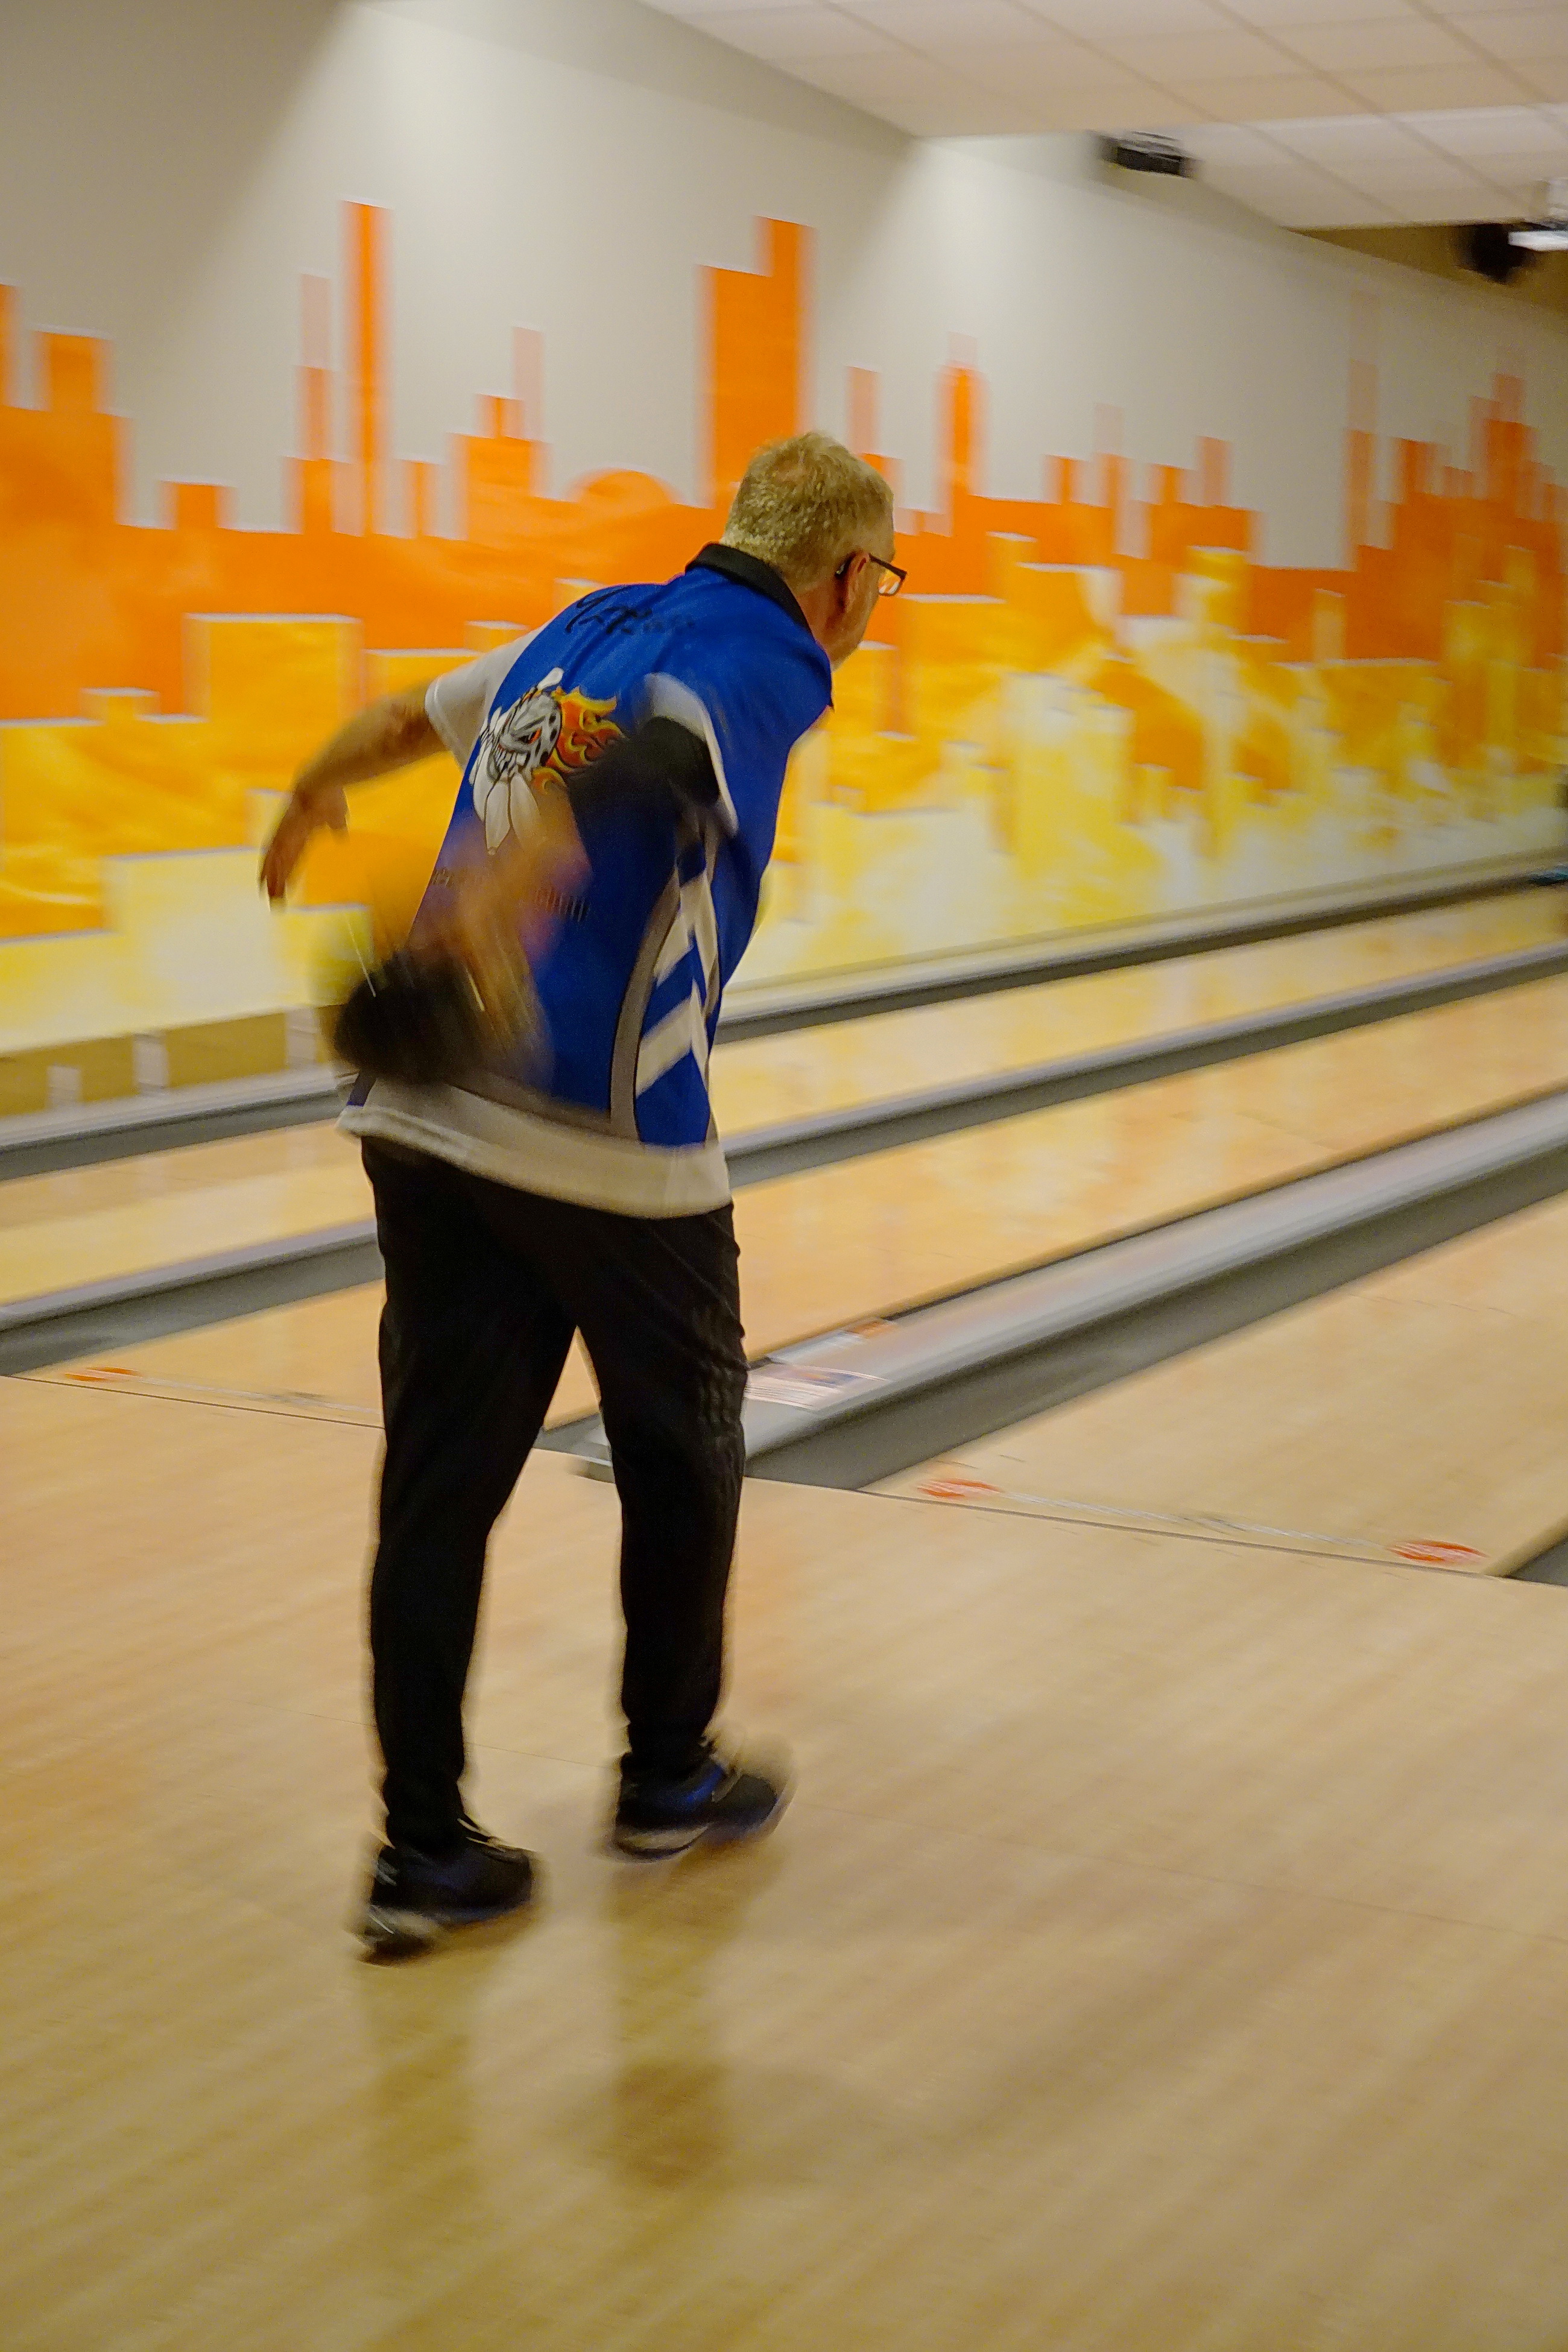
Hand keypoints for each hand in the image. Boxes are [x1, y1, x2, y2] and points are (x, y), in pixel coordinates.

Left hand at [260, 778, 347, 902]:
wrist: (322, 780)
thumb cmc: (330, 793)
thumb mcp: (337, 815)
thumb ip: (336, 825)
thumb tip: (340, 835)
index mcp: (302, 832)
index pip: (294, 857)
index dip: (289, 872)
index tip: (286, 887)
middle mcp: (289, 834)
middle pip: (281, 862)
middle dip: (277, 882)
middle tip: (274, 902)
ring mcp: (284, 832)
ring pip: (276, 862)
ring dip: (273, 880)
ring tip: (271, 898)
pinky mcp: (283, 831)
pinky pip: (275, 854)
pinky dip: (271, 869)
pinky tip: (267, 882)